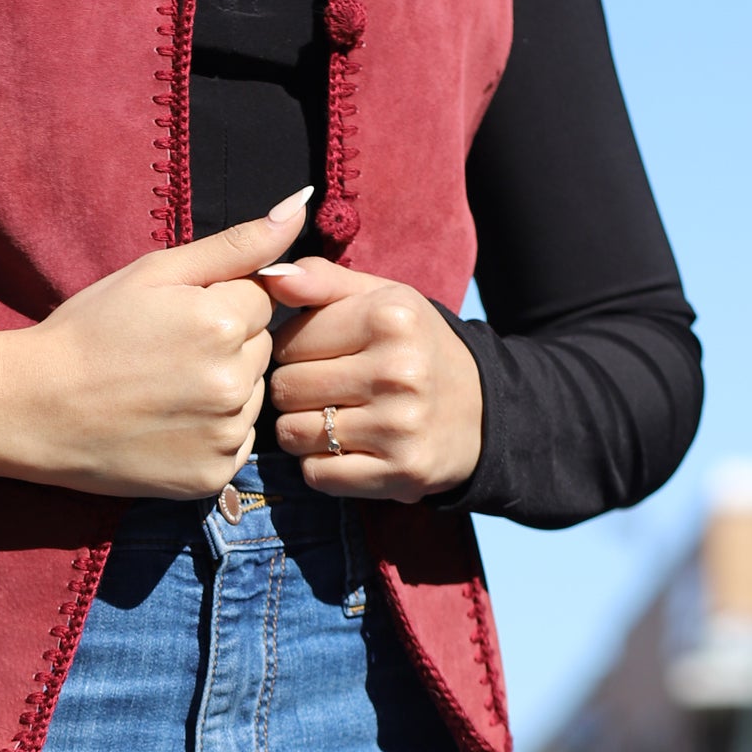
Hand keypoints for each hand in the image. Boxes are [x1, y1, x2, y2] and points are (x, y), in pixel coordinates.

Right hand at [0, 190, 313, 498]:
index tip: (173, 318)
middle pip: (260, 349)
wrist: (33, 408)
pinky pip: (236, 442)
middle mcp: (233, 382)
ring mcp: (223, 434)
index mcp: (224, 322)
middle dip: (225, 346)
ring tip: (162, 391)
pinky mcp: (212, 475)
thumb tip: (299, 207)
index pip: (263, 299)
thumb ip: (237, 244)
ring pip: (250, 397)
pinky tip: (166, 423)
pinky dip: (210, 433)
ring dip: (221, 391)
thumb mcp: (155, 272)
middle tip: (163, 355)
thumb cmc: (90, 331)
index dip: (218, 303)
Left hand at [262, 257, 483, 499]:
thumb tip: (271, 276)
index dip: (292, 350)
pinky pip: (316, 474)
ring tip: (333, 417)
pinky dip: (321, 465)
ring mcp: (401, 426)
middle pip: (286, 388)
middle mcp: (399, 371)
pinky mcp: (400, 472)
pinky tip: (346, 448)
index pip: (288, 341)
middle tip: (325, 389)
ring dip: (302, 430)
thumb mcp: (381, 298)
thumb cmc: (414, 347)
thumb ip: (322, 280)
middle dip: (294, 390)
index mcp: (391, 318)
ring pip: (293, 434)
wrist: (481, 412)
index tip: (320, 354)